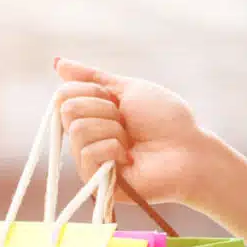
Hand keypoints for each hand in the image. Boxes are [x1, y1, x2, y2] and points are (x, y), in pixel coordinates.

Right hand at [54, 57, 208, 205]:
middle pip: (68, 110)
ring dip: (111, 129)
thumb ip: (93, 77)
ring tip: (131, 141)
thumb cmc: (166, 121)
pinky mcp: (96, 184)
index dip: (92, 91)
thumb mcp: (129, 89)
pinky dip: (113, 148)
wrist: (189, 151)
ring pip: (78, 131)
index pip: (64, 94)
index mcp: (92, 116)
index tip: (118, 100)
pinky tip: (131, 158)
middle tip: (127, 122)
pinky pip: (88, 154)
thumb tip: (57, 63)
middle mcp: (87, 139)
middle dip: (103, 109)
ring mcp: (90, 162)